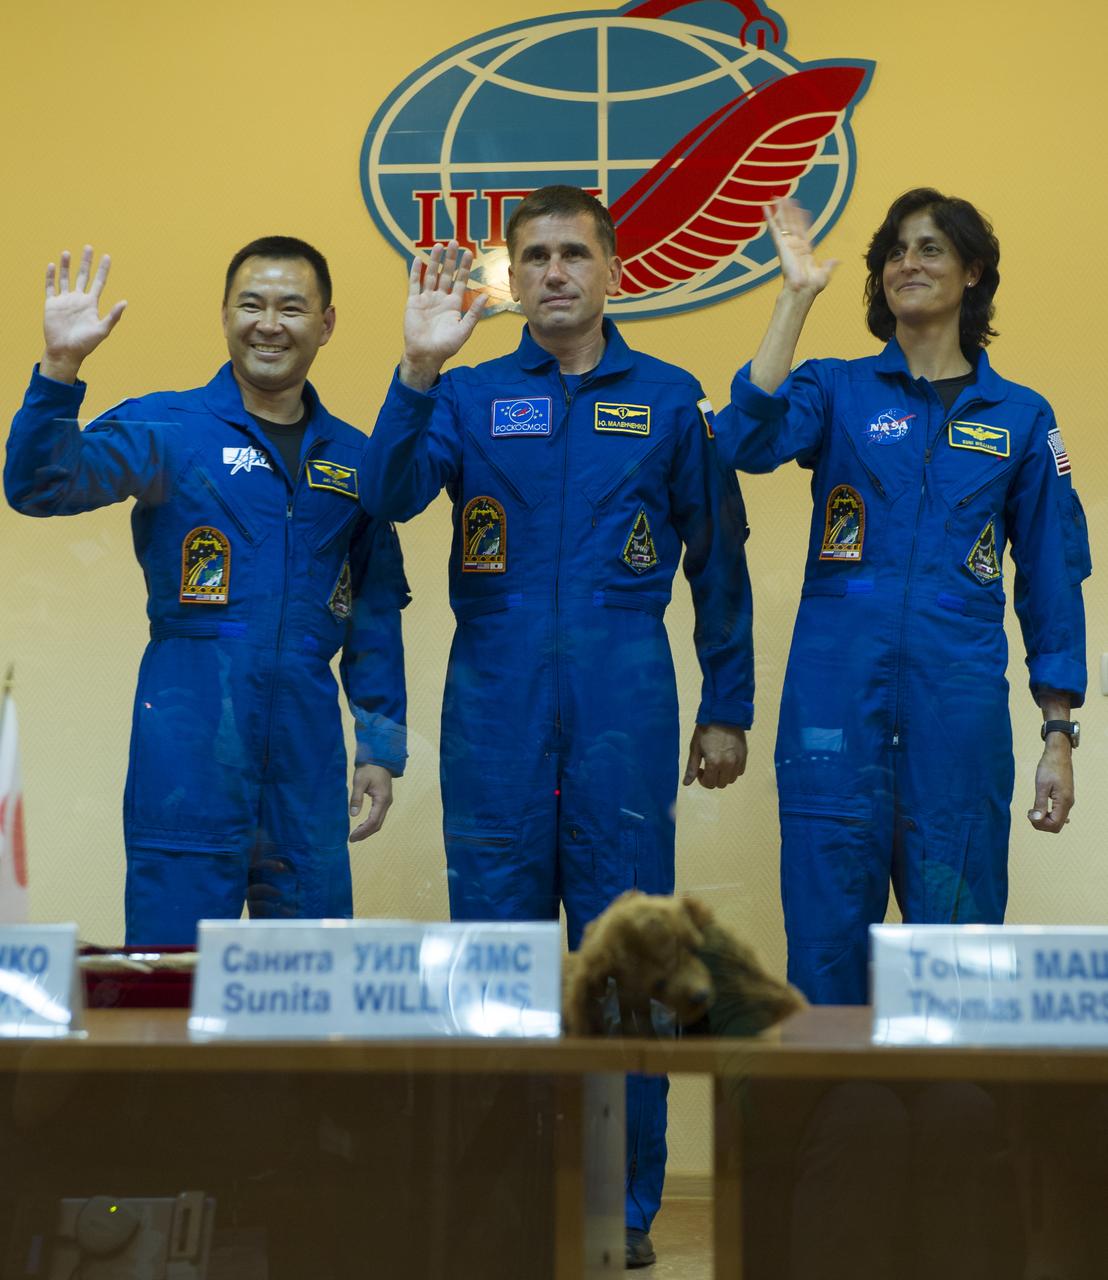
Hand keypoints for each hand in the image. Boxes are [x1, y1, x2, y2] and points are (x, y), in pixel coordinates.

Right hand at [41, 246, 126, 382]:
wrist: (65, 352)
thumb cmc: (85, 344)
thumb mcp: (102, 330)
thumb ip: (113, 316)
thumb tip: (125, 302)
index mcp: (91, 304)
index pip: (99, 282)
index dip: (103, 270)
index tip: (107, 256)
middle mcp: (78, 299)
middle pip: (83, 276)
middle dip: (86, 262)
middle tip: (88, 247)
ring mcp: (65, 301)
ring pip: (65, 278)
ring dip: (66, 266)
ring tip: (67, 253)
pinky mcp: (52, 304)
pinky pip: (50, 287)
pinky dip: (50, 277)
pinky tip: (51, 265)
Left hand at [349, 763, 393, 840]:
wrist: (379, 759)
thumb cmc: (369, 769)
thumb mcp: (359, 782)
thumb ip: (356, 798)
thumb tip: (353, 815)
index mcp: (382, 799)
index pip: (373, 821)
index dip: (363, 830)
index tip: (352, 837)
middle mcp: (386, 803)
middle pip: (377, 824)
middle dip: (365, 833)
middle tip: (352, 839)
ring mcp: (386, 802)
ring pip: (379, 822)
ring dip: (368, 830)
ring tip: (355, 835)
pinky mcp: (384, 801)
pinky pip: (378, 817)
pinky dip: (370, 824)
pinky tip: (361, 826)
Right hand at [399, 240, 487, 390]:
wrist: (426, 355)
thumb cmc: (446, 346)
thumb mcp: (464, 330)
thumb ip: (474, 312)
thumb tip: (487, 295)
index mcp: (453, 304)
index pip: (460, 281)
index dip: (464, 267)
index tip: (469, 253)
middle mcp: (440, 298)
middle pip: (446, 274)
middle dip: (450, 259)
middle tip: (454, 242)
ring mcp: (426, 299)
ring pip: (431, 275)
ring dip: (434, 260)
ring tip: (438, 245)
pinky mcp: (413, 302)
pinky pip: (414, 284)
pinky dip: (416, 272)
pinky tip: (417, 259)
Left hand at [683, 723, 746, 789]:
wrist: (723, 715)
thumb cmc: (706, 730)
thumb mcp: (695, 748)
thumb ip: (691, 768)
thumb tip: (686, 783)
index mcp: (714, 762)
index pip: (710, 784)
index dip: (702, 780)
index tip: (700, 770)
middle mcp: (728, 764)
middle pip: (721, 784)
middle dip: (712, 779)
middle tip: (708, 767)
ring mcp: (738, 761)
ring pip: (731, 779)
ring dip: (723, 776)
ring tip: (718, 763)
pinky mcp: (744, 756)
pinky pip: (739, 771)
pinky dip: (732, 770)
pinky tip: (726, 760)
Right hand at [764, 199, 837, 297]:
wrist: (802, 290)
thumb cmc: (811, 287)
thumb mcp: (824, 274)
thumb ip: (828, 265)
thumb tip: (836, 260)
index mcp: (805, 251)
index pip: (804, 231)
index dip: (803, 220)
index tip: (802, 210)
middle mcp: (795, 246)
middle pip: (792, 223)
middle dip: (790, 211)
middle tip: (787, 198)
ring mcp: (787, 244)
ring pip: (783, 222)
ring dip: (781, 209)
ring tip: (778, 197)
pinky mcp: (780, 245)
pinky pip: (774, 229)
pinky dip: (769, 218)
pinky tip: (765, 208)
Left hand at [1027, 741, 1073, 832]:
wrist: (1058, 754)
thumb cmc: (1049, 767)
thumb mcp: (1042, 786)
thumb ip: (1040, 804)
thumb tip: (1036, 820)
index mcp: (1064, 802)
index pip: (1054, 825)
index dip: (1040, 824)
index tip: (1030, 813)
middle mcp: (1068, 804)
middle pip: (1056, 826)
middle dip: (1041, 823)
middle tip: (1030, 812)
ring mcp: (1067, 801)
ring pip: (1057, 820)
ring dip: (1044, 819)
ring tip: (1032, 809)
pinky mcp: (1064, 798)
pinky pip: (1058, 813)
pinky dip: (1048, 814)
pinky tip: (1040, 808)